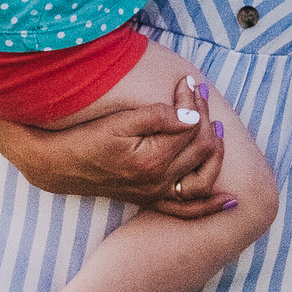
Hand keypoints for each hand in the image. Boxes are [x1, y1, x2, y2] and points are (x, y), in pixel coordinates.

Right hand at [6, 73, 230, 217]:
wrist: (61, 165)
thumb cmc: (88, 138)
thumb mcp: (120, 121)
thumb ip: (159, 117)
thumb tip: (193, 117)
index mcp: (152, 160)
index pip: (191, 127)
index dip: (193, 101)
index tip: (186, 81)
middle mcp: (159, 183)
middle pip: (201, 149)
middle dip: (205, 117)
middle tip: (199, 94)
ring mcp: (157, 195)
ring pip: (204, 179)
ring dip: (216, 155)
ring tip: (217, 131)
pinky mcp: (153, 200)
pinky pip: (188, 210)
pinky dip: (211, 206)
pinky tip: (230, 200)